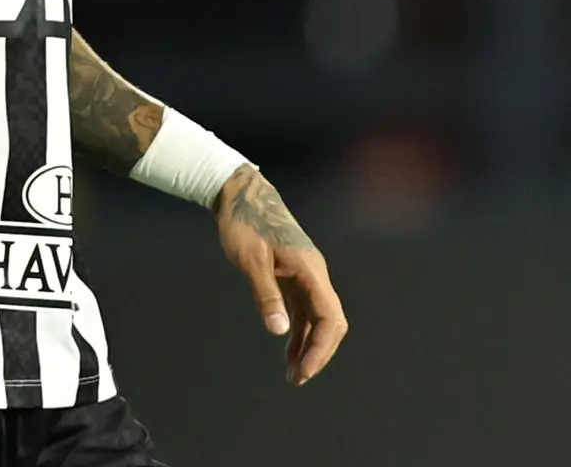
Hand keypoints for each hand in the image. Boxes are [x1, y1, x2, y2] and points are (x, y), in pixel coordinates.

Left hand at [216, 165, 348, 385]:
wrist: (240, 193)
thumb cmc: (244, 222)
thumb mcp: (251, 260)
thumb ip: (266, 295)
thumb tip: (279, 331)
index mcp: (310, 268)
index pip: (330, 317)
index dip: (321, 348)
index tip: (304, 371)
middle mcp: (313, 273)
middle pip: (331, 321)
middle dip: (318, 352)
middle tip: (297, 378)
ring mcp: (305, 274)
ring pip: (318, 317)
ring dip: (309, 345)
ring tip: (293, 373)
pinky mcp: (293, 274)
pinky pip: (304, 309)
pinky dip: (299, 331)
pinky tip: (288, 349)